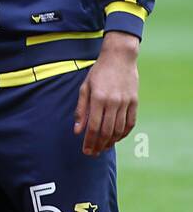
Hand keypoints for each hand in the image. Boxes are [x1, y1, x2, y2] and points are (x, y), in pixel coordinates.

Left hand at [74, 31, 138, 155]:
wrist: (119, 57)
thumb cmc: (98, 72)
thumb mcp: (84, 87)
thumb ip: (81, 109)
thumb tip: (77, 131)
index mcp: (98, 98)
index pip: (93, 126)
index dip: (89, 141)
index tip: (86, 151)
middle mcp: (113, 102)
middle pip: (106, 131)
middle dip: (99, 145)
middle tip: (93, 153)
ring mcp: (126, 102)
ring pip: (119, 129)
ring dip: (111, 142)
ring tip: (103, 148)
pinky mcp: (135, 102)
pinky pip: (130, 123)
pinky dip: (124, 133)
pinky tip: (116, 138)